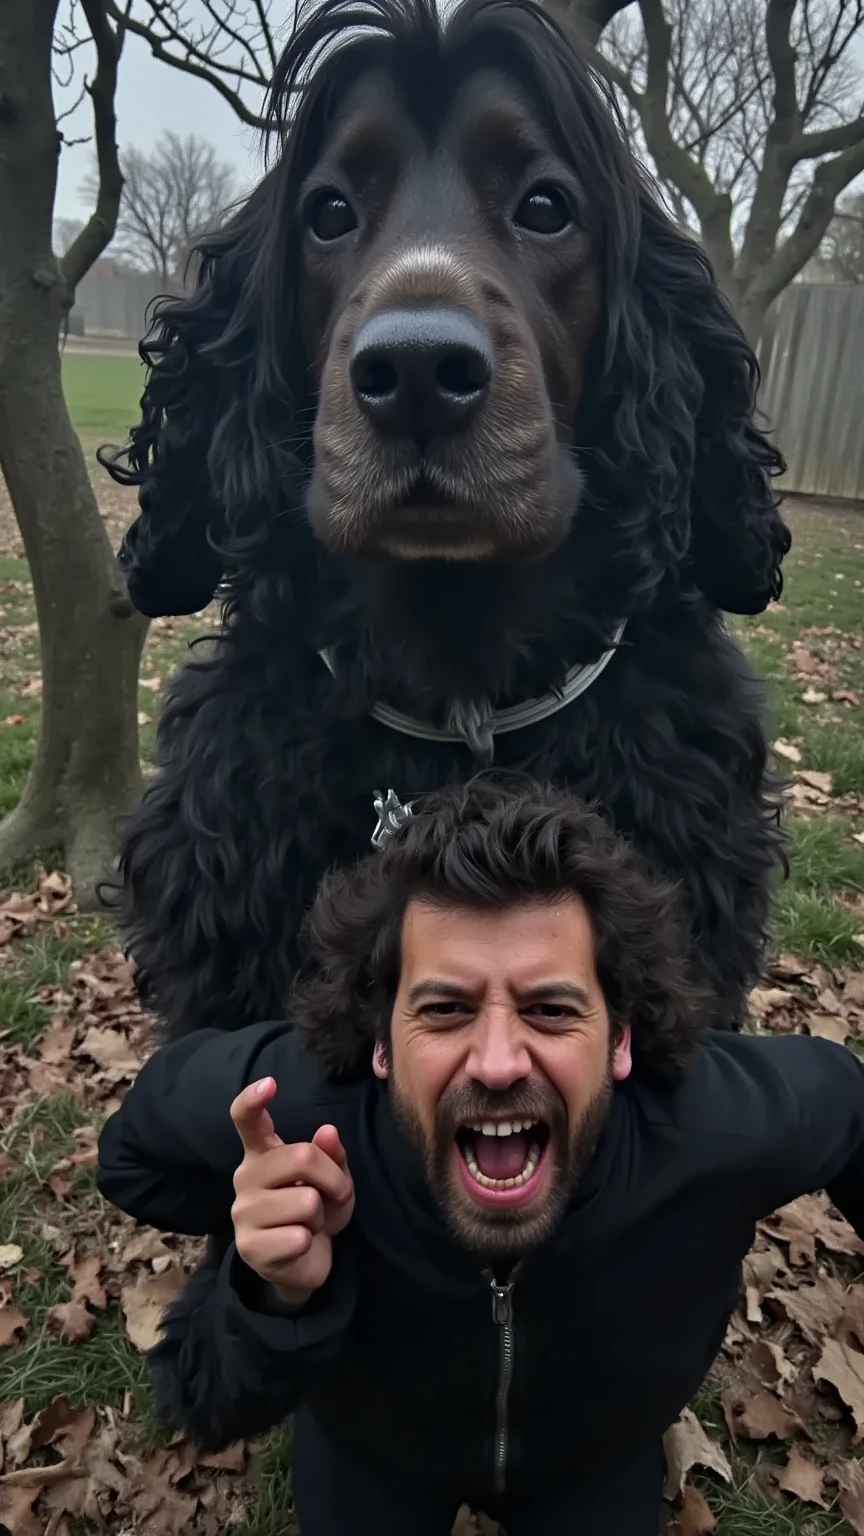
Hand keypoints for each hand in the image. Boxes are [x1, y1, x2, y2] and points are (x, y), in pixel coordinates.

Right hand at [230, 1077, 354, 1308]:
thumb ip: (331, 1155)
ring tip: (309, 1224)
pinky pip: (299, 1236)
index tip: (269, 1084)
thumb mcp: (332, 1180)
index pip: (246, 1120)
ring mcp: (243, 1212)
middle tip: (332, 1197)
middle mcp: (245, 1176)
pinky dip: (310, 1242)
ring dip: (320, 1217)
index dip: (253, 1100)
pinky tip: (298, 1246)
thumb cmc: (316, 1211)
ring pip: (306, 1201)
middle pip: (301, 1157)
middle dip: (334, 1180)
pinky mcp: (249, 1247)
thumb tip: (327, 1132)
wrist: (302, 1264)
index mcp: (262, 1153)